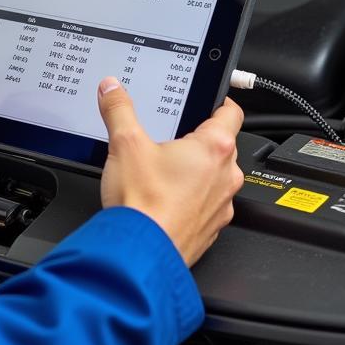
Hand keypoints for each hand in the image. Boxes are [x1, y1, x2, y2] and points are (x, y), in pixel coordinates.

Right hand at [97, 78, 243, 265]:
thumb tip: (113, 88)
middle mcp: (226, 177)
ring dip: (198, 171)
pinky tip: (165, 198)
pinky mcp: (211, 229)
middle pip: (223, 145)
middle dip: (201, 138)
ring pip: (216, 177)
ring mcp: (221, 205)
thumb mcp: (125, 144)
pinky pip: (208, 204)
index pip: (232, 113)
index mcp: (214, 148)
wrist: (140, 255)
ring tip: (166, 169)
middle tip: (174, 135)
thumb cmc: (143, 205)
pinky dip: (192, 198)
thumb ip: (119, 110)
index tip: (211, 99)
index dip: (220, 102)